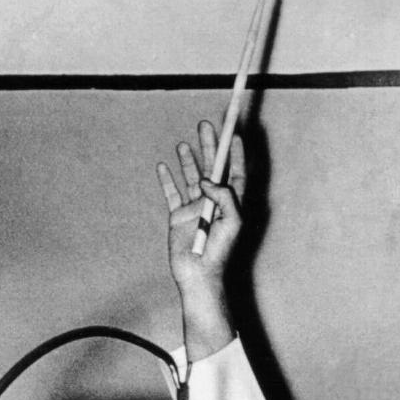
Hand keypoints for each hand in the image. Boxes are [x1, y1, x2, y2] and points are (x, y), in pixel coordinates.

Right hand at [157, 121, 245, 296]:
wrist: (199, 273)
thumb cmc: (220, 251)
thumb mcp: (232, 221)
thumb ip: (224, 196)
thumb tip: (206, 180)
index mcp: (231, 205)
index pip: (235, 174)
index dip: (236, 155)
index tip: (233, 136)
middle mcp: (214, 204)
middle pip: (213, 169)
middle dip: (209, 148)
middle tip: (206, 126)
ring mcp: (195, 209)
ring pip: (192, 178)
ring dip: (188, 160)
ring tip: (184, 143)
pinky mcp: (178, 217)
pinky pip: (171, 193)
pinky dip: (167, 180)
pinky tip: (163, 167)